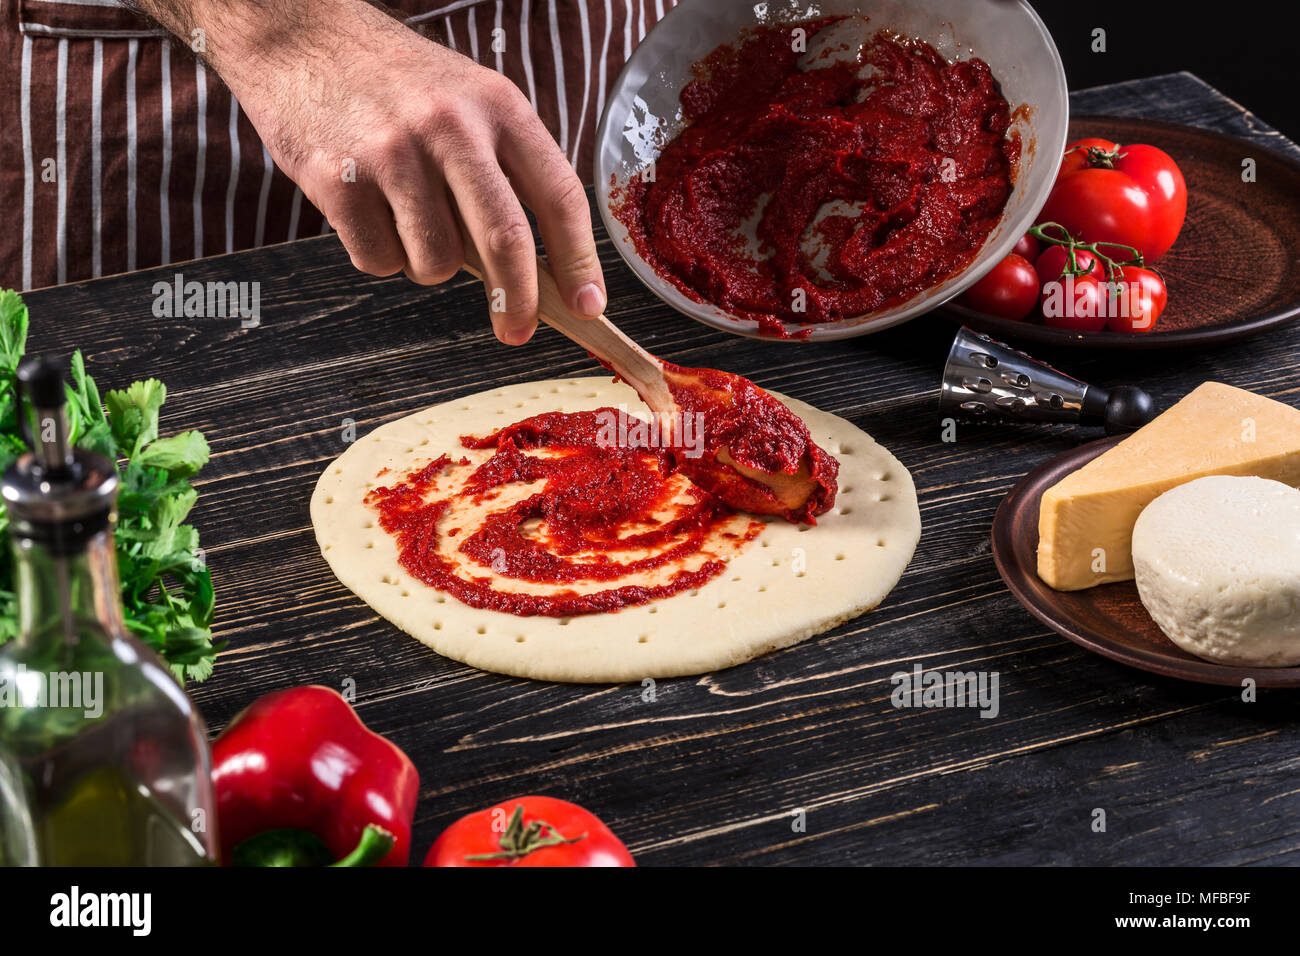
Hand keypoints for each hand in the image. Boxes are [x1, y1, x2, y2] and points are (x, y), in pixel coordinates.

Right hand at [202, 0, 605, 343]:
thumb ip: (505, 172)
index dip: (579, 260)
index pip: (559, 195)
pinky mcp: (339, 180)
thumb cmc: (398, 84)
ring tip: (407, 217)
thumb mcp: (469, 101)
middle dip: (517, 300)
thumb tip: (535, 273)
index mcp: (498, 105)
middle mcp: (450, 126)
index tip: (587, 304)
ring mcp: (392, 153)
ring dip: (428, 264)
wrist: (302, 37)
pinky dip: (379, 254)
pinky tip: (367, 208)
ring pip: (436, 262)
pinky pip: (379, 260)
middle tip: (516, 331)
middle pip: (504, 239)